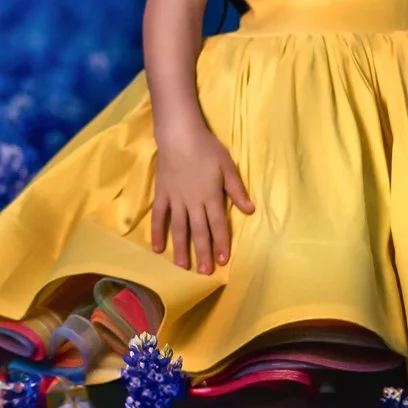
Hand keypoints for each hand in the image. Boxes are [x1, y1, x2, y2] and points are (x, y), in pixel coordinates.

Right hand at [150, 122, 255, 275]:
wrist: (179, 135)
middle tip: (205, 272)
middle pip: (199, 231)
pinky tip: (157, 248)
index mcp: (211, 196)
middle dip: (203, 252)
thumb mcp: (228, 166)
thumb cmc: (207, 148)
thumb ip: (237, 190)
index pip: (218, 225)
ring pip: (179, 228)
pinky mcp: (162, 195)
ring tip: (183, 266)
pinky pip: (159, 217)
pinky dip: (157, 232)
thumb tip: (250, 210)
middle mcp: (194, 202)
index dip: (222, 243)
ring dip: (181, 248)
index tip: (224, 261)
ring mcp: (176, 200)